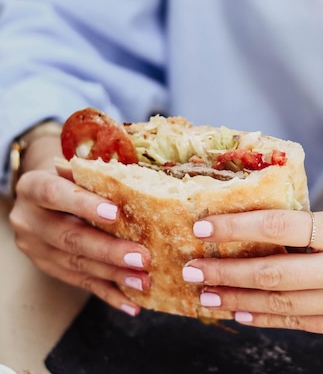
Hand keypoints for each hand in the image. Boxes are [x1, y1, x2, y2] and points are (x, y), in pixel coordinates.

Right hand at [9, 136, 149, 315]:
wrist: (40, 192)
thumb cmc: (70, 174)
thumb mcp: (75, 166)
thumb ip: (96, 174)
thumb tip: (141, 180)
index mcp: (33, 187)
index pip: (55, 194)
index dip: (84, 204)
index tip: (115, 214)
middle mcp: (29, 220)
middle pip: (69, 237)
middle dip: (109, 250)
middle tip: (142, 258)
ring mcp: (35, 248)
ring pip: (76, 265)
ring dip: (113, 275)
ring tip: (143, 281)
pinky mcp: (48, 267)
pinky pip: (80, 282)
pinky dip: (108, 293)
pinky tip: (131, 304)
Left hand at [182, 209, 322, 335]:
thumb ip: (308, 227)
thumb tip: (252, 227)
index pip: (282, 225)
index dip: (238, 227)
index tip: (204, 227)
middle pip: (274, 272)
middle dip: (226, 272)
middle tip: (192, 268)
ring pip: (280, 303)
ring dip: (236, 299)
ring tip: (205, 294)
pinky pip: (297, 322)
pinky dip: (264, 317)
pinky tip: (239, 311)